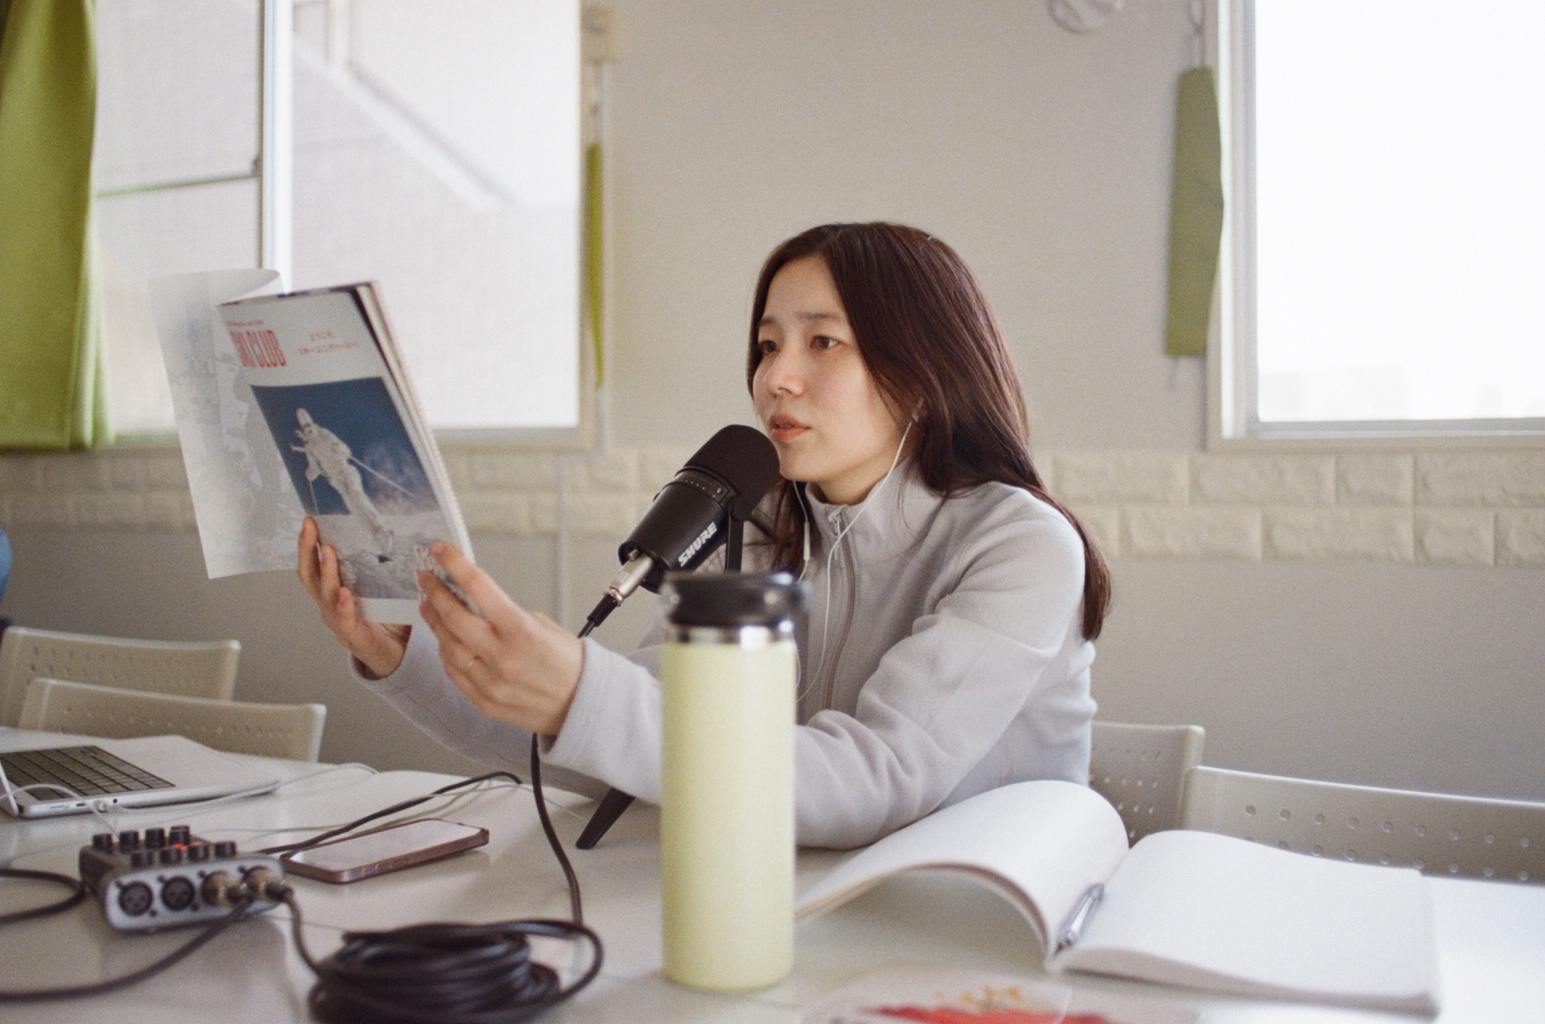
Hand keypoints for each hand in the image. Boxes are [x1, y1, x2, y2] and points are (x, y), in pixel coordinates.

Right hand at [297, 516, 409, 677]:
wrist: (399, 654)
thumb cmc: (387, 619)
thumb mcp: (380, 586)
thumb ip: (379, 565)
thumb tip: (390, 530)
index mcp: (334, 591)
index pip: (315, 564)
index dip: (309, 544)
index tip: (310, 520)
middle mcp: (331, 605)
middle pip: (310, 576)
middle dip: (307, 550)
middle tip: (310, 528)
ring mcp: (339, 621)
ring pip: (325, 595)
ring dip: (327, 572)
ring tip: (328, 551)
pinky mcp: (354, 637)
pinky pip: (344, 621)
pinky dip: (343, 606)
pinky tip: (345, 593)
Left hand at [418, 542, 582, 737]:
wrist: (582, 703)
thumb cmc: (569, 664)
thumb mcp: (543, 625)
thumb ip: (505, 615)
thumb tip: (474, 602)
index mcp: (521, 630)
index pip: (478, 587)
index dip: (454, 564)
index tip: (441, 551)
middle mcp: (503, 657)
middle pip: (453, 617)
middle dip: (435, 593)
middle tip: (426, 579)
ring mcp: (491, 682)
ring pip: (447, 646)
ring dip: (435, 623)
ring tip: (430, 607)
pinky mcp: (484, 701)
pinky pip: (454, 673)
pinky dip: (446, 652)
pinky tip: (445, 640)